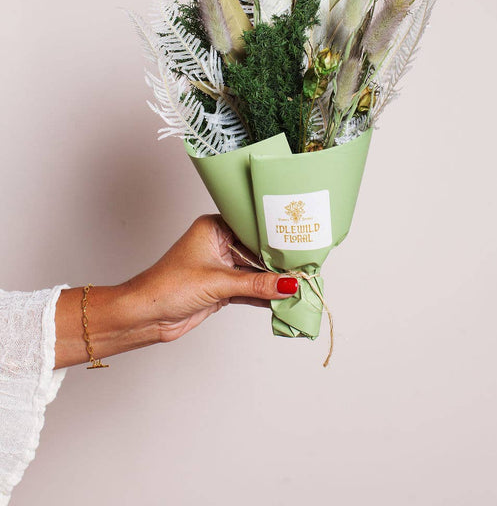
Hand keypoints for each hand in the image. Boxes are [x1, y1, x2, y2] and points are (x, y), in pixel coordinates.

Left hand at [127, 214, 298, 342]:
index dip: (274, 236)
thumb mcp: (218, 283)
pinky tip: (282, 299)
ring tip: (299, 286)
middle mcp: (217, 244)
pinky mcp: (220, 289)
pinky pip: (248, 289)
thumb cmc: (168, 287)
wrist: (143, 316)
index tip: (299, 242)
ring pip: (253, 273)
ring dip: (272, 282)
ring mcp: (219, 267)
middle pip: (256, 251)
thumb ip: (256, 285)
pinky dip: (263, 295)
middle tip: (305, 266)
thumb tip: (289, 284)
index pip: (251, 227)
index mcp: (214, 228)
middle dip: (277, 262)